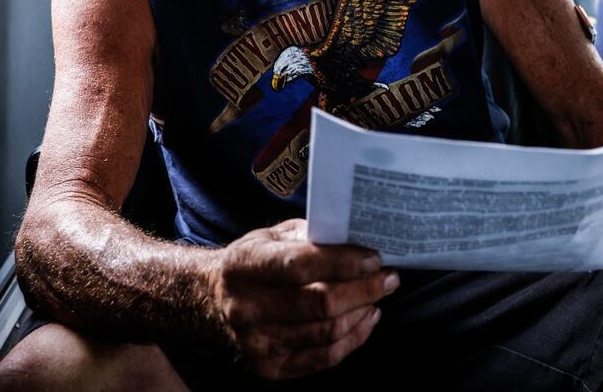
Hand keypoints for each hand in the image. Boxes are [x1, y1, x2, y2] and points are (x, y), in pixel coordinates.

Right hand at [209, 220, 397, 379]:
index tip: (373, 258)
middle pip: (318, 303)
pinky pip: (324, 358)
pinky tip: (365, 318)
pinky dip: (353, 338)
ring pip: (326, 332)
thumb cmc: (254, 262)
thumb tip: (357, 240)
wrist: (214, 299)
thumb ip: (309, 237)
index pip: (300, 265)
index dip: (342, 262)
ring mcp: (257, 341)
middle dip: (363, 290)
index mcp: (244, 265)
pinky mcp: (269, 367)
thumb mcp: (272, 236)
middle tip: (388, 278)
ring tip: (377, 296)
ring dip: (362, 312)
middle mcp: (246, 306)